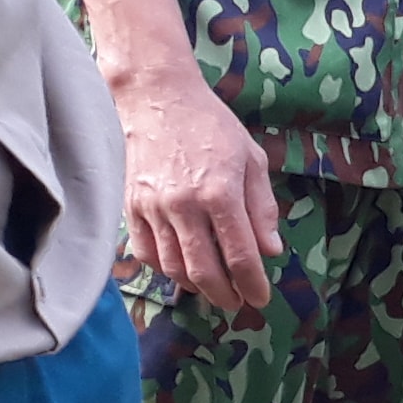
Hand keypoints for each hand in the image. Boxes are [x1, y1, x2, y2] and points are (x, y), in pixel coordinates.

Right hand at [114, 59, 278, 315]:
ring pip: (172, 266)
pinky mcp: (131, 206)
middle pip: (203, 270)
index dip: (252, 284)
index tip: (260, 299)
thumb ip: (262, 208)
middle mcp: (183, 205)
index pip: (239, 255)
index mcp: (219, 193)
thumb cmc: (212, 127)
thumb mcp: (252, 160)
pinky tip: (180, 270)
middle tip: (237, 303)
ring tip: (212, 290)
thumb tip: (270, 250)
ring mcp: (152, 208)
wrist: (159, 100)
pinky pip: (145, 252)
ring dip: (195, 286)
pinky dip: (163, 269)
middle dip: (224, 294)